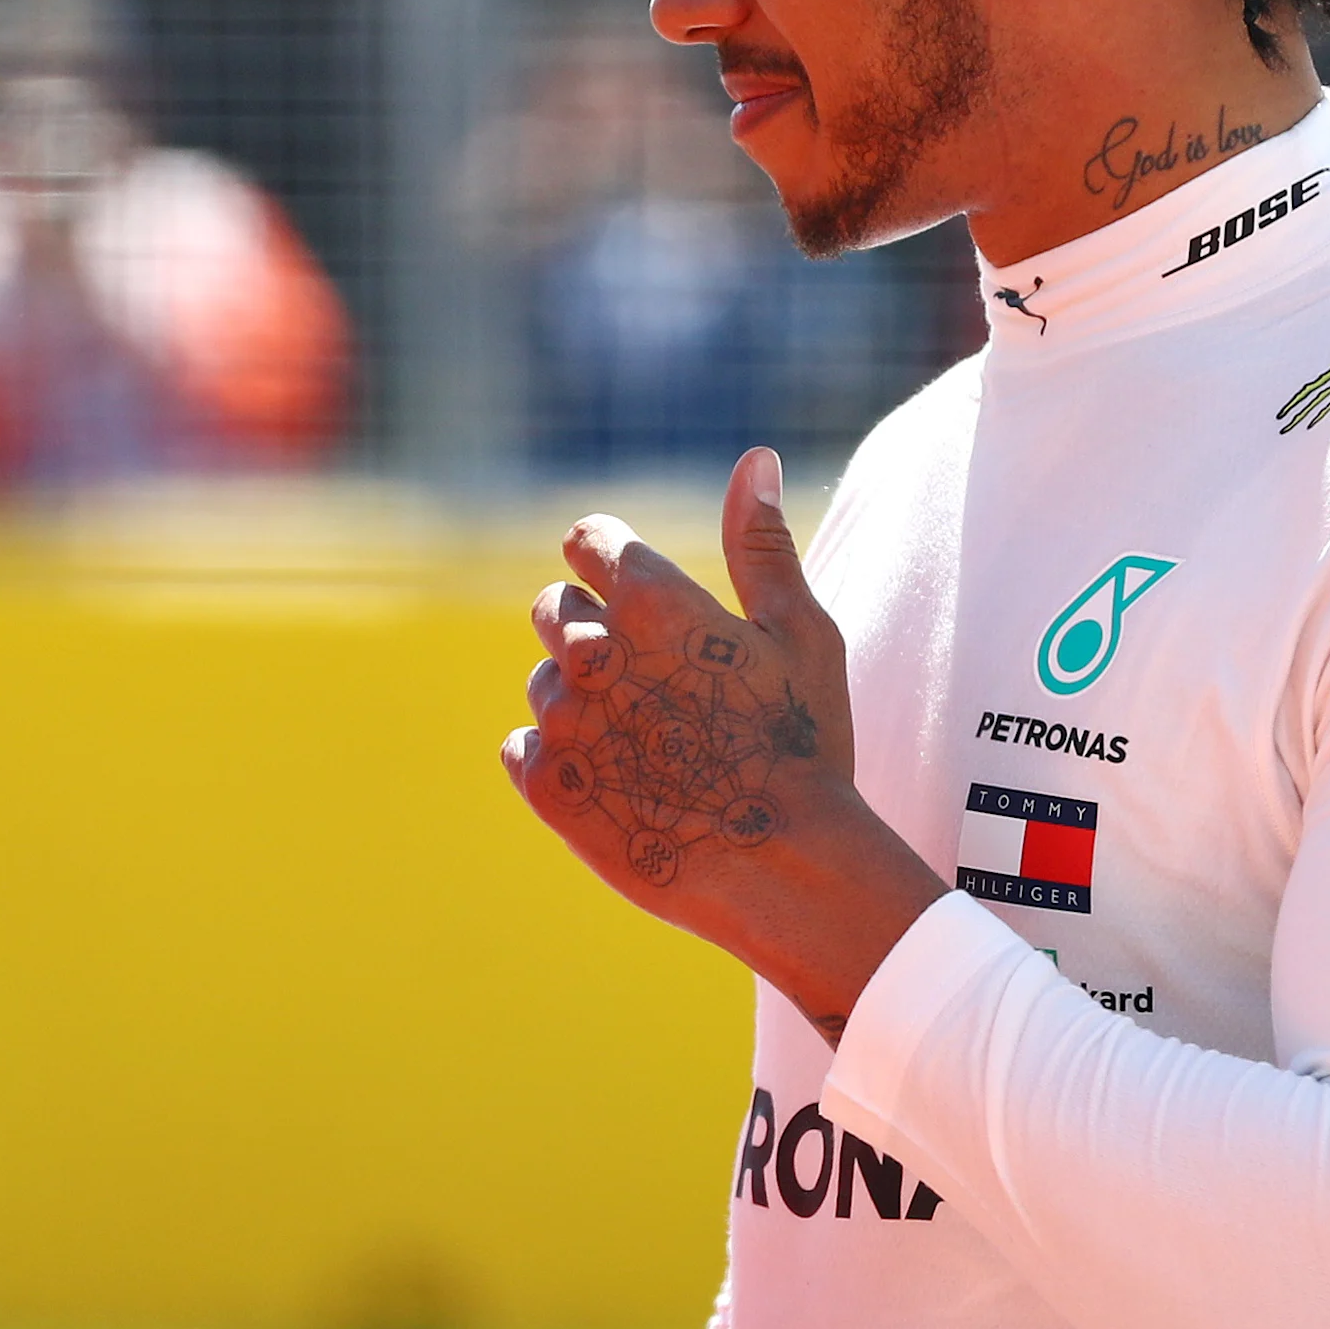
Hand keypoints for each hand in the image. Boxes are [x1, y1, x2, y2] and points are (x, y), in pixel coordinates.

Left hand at [502, 448, 946, 1039]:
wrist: (785, 870)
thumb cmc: (804, 749)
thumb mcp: (801, 634)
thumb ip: (761, 544)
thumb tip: (753, 458)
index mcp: (650, 599)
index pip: (587, 539)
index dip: (611, 560)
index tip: (637, 595)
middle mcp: (591, 650)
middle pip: (553, 608)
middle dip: (590, 629)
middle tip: (655, 680)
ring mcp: (564, 720)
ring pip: (545, 684)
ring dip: (584, 701)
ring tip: (655, 745)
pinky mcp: (546, 785)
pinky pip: (524, 747)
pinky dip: (561, 759)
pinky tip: (619, 781)